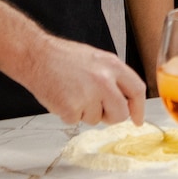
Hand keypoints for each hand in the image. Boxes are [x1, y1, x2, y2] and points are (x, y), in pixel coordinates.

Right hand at [26, 36, 145, 125]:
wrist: (37, 56)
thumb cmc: (64, 58)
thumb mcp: (99, 60)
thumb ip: (114, 78)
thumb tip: (125, 98)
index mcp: (113, 66)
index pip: (137, 90)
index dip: (139, 108)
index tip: (138, 119)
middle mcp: (104, 81)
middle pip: (120, 112)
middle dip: (112, 117)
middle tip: (101, 111)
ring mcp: (88, 95)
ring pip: (96, 120)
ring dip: (86, 113)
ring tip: (74, 95)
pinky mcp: (70, 108)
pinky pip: (76, 121)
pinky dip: (69, 115)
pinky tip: (63, 99)